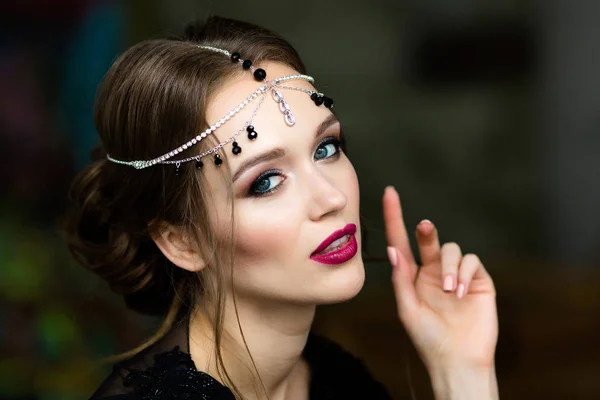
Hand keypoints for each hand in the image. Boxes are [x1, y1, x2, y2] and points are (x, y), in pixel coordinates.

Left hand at [382, 187, 497, 376]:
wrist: (458, 360)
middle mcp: (435, 271)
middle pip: (429, 240)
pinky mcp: (479, 281)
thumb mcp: (408, 309)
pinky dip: (466, 272)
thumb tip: (392, 249)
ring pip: (453, 249)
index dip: (395, 217)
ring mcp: (457, 275)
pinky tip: (461, 292)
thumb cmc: (428, 338)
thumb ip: (401, 279)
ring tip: (449, 292)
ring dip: (450, 266)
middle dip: (427, 232)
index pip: (401, 242)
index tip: (389, 192)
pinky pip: (473, 261)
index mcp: (413, 276)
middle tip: (425, 227)